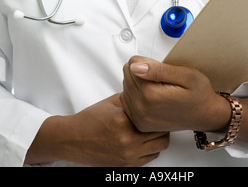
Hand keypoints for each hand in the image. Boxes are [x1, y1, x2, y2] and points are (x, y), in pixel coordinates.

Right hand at [25, 93, 168, 166]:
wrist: (72, 139)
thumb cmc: (90, 119)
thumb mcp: (112, 102)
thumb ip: (131, 99)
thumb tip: (148, 94)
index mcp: (124, 121)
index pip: (154, 118)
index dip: (159, 112)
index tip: (159, 108)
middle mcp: (127, 141)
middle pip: (161, 135)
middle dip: (161, 126)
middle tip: (157, 119)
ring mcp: (127, 157)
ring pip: (158, 149)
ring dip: (157, 139)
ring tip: (150, 130)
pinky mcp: (125, 167)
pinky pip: (149, 159)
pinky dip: (149, 150)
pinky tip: (142, 141)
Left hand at [121, 56, 230, 132]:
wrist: (204, 114)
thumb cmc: (198, 94)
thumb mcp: (185, 75)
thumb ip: (158, 69)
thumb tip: (135, 66)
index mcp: (151, 95)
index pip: (132, 64)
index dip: (148, 62)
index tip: (161, 70)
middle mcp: (142, 109)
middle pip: (127, 74)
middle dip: (141, 71)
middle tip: (161, 79)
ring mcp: (139, 118)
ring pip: (126, 85)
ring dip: (139, 82)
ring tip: (158, 87)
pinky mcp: (139, 123)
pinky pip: (127, 99)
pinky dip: (136, 94)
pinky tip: (151, 96)